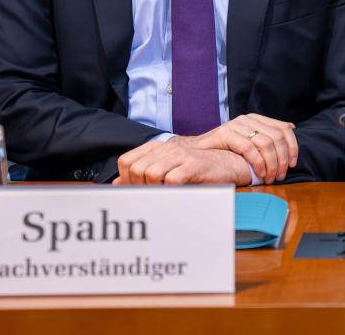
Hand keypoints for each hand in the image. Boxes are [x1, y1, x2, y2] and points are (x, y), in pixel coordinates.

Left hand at [115, 140, 251, 184]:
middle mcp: (167, 147)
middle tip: (152, 196)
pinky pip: (171, 180)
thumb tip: (116, 184)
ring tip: (165, 196)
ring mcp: (181, 154)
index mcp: (158, 147)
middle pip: (136, 169)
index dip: (126, 180)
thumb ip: (143, 174)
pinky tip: (178, 194)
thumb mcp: (168, 169)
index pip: (126, 161)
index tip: (137, 191)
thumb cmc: (197, 170)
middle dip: (139, 188)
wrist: (229, 164)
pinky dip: (171, 191)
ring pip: (151, 174)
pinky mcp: (194, 164)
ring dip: (155, 190)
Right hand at [181, 114, 298, 183]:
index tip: (294, 163)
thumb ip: (266, 135)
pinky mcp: (225, 133)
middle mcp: (248, 119)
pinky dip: (258, 163)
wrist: (195, 151)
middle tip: (280, 175)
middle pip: (276, 137)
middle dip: (282, 159)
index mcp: (256, 119)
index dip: (292, 146)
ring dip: (271, 164)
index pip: (284, 128)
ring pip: (265, 143)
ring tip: (270, 177)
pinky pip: (249, 148)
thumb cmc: (224, 149)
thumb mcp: (248, 141)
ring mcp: (236, 125)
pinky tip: (259, 174)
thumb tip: (291, 128)